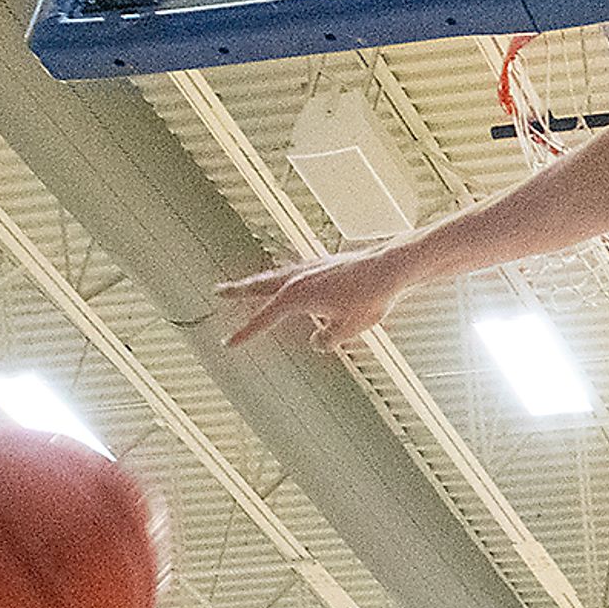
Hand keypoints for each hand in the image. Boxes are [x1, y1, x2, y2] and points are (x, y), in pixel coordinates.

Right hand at [217, 248, 413, 351]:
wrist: (390, 268)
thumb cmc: (370, 297)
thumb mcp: (346, 330)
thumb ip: (326, 340)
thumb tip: (318, 342)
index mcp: (295, 296)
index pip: (262, 319)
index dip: (245, 333)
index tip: (228, 343)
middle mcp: (298, 278)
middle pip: (259, 286)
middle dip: (238, 290)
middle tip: (218, 290)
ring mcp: (311, 267)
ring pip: (276, 276)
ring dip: (259, 281)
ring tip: (248, 286)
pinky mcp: (326, 264)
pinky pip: (297, 272)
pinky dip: (286, 278)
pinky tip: (291, 281)